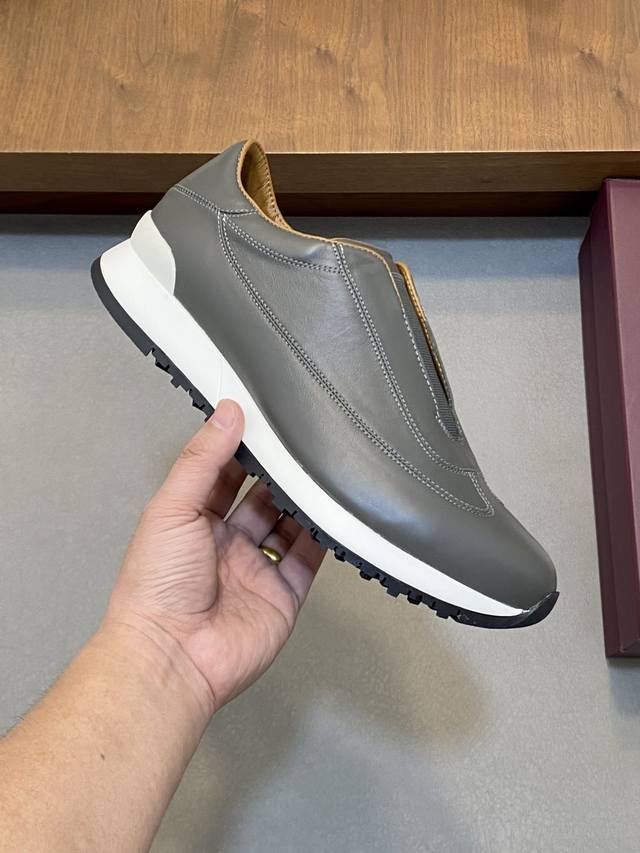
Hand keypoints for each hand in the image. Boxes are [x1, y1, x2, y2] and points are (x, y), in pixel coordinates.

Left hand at [104, 400, 324, 715]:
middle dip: (280, 474)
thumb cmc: (157, 584)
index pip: (223, 475)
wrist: (173, 656)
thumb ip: (203, 460)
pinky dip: (323, 536)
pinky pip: (308, 558)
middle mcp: (226, 544)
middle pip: (261, 498)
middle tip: (302, 443)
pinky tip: (333, 512)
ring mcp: (256, 569)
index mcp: (193, 521)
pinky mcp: (283, 594)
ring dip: (303, 501)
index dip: (242, 449)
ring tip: (322, 470)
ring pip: (289, 525)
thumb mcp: (173, 508)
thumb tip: (227, 412)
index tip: (266, 420)